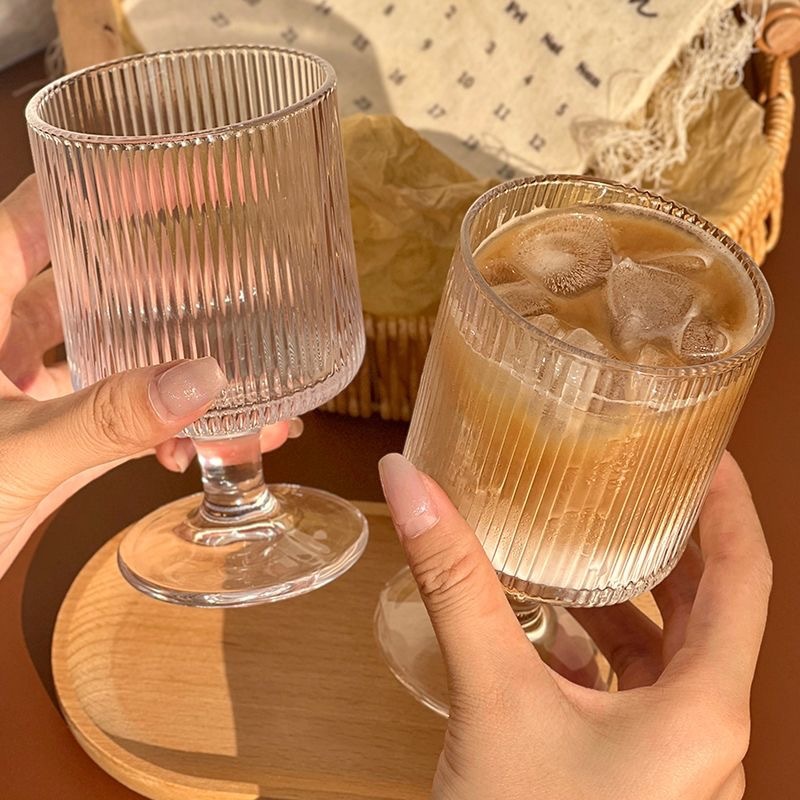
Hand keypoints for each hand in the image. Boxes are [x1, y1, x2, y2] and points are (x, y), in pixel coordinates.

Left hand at [0, 176, 297, 577]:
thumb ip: (102, 418)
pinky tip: (193, 445)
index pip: (41, 218)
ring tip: (237, 377)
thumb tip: (198, 380)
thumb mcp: (12, 454)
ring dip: (172, 370)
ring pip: (110, 355)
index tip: (180, 174)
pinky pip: (114, 417)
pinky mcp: (45, 441)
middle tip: (231, 273)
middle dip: (165, 284)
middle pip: (92, 284)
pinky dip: (157, 428)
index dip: (110, 187)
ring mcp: (23, 393)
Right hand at [379, 452, 770, 799]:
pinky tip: (549, 633)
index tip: (708, 450)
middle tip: (640, 483)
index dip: (729, 506)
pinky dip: (599, 654)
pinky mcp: (636, 780)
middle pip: (708, 613)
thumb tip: (408, 482)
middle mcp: (706, 737)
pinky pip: (632, 697)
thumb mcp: (491, 698)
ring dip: (628, 602)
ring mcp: (674, 765)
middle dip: (674, 545)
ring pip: (666, 658)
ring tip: (584, 545)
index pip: (745, 579)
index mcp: (704, 712)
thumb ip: (455, 584)